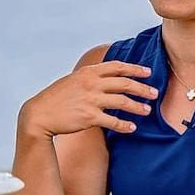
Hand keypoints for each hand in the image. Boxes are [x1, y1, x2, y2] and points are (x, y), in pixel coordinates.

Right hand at [20, 60, 156, 137]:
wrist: (39, 114)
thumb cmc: (55, 98)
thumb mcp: (72, 80)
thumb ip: (90, 78)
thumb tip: (106, 78)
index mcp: (88, 73)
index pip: (117, 67)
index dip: (135, 69)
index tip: (147, 72)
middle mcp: (92, 84)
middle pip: (124, 83)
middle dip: (142, 88)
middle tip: (154, 93)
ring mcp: (91, 100)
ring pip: (122, 102)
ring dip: (137, 106)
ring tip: (147, 110)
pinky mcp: (89, 117)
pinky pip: (113, 121)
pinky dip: (124, 125)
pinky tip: (132, 128)